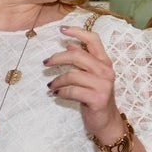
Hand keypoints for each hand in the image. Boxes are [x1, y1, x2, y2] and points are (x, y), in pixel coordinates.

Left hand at [43, 23, 123, 138]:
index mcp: (105, 62)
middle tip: (46, 63)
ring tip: (51, 85)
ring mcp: (103, 85)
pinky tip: (57, 94)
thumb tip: (71, 44)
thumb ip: (84, 61)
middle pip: (77, 55)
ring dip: (57, 80)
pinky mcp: (97, 98)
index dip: (78, 32)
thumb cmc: (95, 97)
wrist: (106, 122)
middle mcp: (106, 71)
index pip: (93, 40)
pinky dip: (61, 92)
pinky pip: (72, 91)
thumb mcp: (91, 77)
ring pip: (72, 75)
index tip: (62, 29)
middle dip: (57, 58)